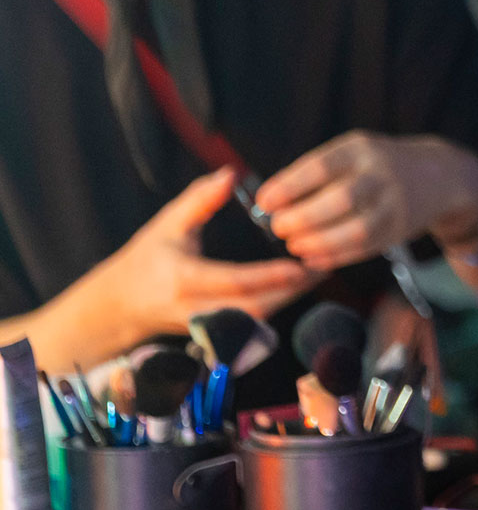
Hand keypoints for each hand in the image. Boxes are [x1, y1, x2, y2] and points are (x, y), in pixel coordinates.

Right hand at [79, 168, 317, 351]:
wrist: (120, 306)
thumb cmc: (145, 260)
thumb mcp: (166, 224)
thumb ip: (199, 199)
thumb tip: (230, 174)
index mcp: (184, 280)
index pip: (235, 281)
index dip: (271, 275)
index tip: (302, 262)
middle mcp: (198, 309)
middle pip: (256, 307)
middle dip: (293, 289)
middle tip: (325, 263)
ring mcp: (207, 327)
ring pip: (259, 319)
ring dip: (291, 297)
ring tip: (320, 270)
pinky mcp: (216, 335)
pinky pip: (254, 324)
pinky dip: (278, 305)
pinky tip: (298, 284)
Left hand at [256, 132, 477, 271]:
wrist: (439, 175)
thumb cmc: (378, 166)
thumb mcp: (353, 154)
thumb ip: (317, 176)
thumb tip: (270, 203)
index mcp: (361, 150)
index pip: (322, 166)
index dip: (290, 185)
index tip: (264, 200)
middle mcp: (381, 174)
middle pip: (342, 199)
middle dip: (304, 217)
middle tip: (279, 227)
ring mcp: (395, 203)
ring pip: (357, 229)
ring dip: (321, 241)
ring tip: (295, 246)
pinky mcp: (400, 229)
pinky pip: (366, 247)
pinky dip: (337, 256)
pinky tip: (314, 258)